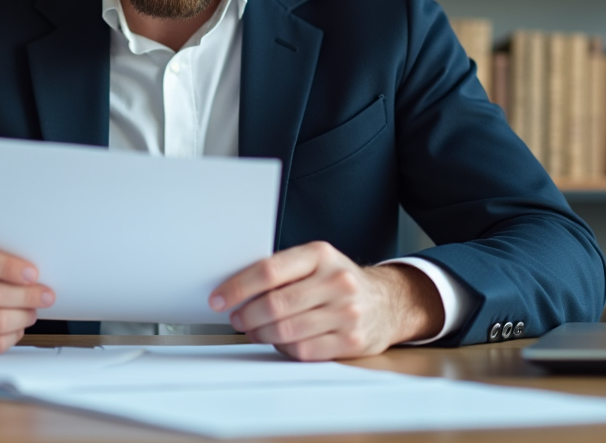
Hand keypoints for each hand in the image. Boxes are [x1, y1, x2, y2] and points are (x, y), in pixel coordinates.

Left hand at [209, 241, 443, 361]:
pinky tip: (280, 341)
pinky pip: (303, 350)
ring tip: (254, 330)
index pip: (269, 271)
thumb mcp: (316, 262)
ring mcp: (346, 312)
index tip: (218, 299)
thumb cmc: (338, 281)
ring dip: (261, 334)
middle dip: (246, 315)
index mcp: (321, 255)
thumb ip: (282, 271)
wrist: (387, 302)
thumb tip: (234, 289)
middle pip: (275, 304)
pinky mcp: (351, 340)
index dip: (237, 287)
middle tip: (236, 318)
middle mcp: (336, 281)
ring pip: (286, 330)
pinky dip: (283, 348)